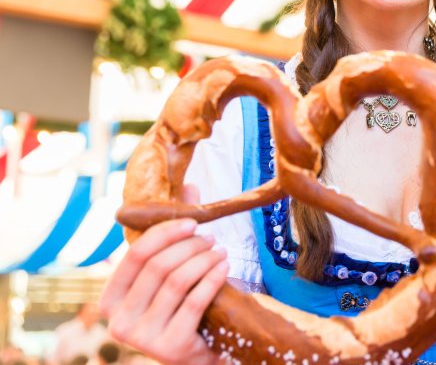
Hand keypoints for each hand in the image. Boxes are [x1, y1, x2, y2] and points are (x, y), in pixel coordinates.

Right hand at [100, 185, 227, 364]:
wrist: (199, 354)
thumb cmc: (180, 309)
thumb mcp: (170, 275)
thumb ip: (173, 234)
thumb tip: (190, 187)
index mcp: (110, 300)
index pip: (135, 254)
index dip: (165, 233)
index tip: (192, 222)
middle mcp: (118, 321)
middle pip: (158, 266)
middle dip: (190, 246)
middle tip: (211, 239)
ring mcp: (142, 338)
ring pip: (177, 281)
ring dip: (205, 260)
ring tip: (221, 252)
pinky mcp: (169, 347)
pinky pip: (195, 301)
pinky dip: (213, 279)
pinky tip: (225, 268)